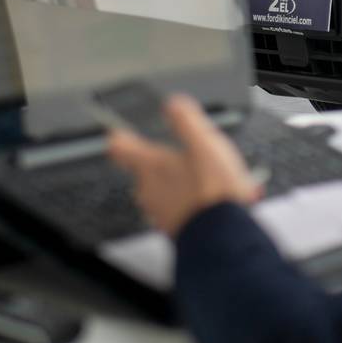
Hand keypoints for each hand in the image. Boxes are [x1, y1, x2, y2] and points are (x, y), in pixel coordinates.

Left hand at [108, 95, 262, 236]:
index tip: (121, 131)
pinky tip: (215, 199)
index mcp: (150, 165)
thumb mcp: (204, 144)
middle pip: (145, 169)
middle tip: (189, 154)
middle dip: (165, 160)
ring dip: (181, 182)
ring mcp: (159, 212)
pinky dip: (191, 201)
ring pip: (163, 189)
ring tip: (210, 179)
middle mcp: (148, 190)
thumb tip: (173, 104)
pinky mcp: (175, 229)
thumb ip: (185, 121)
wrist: (222, 238)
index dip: (121, 136)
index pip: (119, 147)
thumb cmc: (211, 192)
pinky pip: (178, 208)